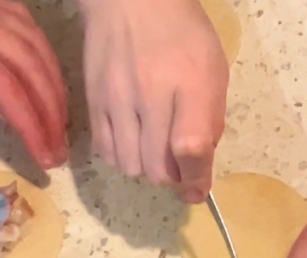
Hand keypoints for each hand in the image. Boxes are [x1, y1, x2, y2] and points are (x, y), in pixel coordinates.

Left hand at [0, 0, 67, 192]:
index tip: (44, 159)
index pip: (6, 89)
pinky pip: (26, 22)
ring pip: (35, 43)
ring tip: (60, 123)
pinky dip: (43, 53)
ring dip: (54, 84)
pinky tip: (45, 75)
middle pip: (31, 67)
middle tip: (59, 152)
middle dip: (51, 112)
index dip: (30, 126)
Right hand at [79, 0, 227, 200]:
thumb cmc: (181, 35)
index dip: (196, 179)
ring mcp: (118, 99)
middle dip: (172, 176)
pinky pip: (107, 153)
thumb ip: (210, 121)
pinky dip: (122, 157)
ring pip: (131, 167)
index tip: (196, 189)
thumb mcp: (212, 69)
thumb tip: (199, 171)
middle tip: (176, 162)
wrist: (130, 0)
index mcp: (191, 82)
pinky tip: (132, 140)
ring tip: (152, 147)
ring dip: (145, 168)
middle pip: (158, 169)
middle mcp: (152, 93)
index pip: (191, 148)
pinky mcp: (94, 102)